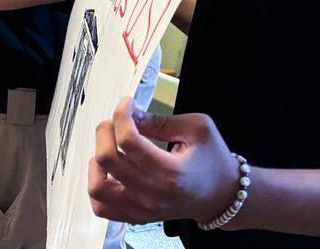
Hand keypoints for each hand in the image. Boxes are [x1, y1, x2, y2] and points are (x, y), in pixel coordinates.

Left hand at [88, 97, 241, 225]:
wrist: (223, 196)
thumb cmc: (213, 159)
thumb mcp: (197, 128)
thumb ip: (161, 120)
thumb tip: (130, 114)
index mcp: (170, 172)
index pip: (128, 140)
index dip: (121, 114)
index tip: (126, 103)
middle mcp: (152, 194)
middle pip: (107, 159)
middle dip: (105, 130)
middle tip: (116, 121)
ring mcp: (142, 209)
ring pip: (97, 187)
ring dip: (97, 161)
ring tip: (110, 147)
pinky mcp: (137, 216)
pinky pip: (102, 207)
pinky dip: (97, 186)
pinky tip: (108, 171)